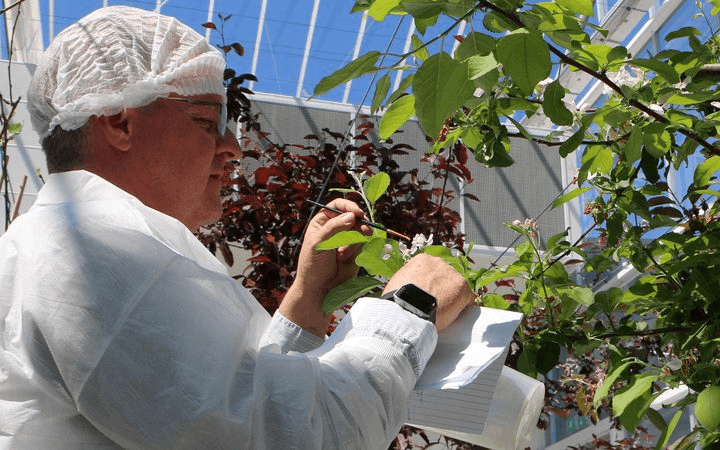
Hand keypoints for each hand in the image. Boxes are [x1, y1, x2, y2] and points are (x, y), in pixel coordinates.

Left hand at [280, 199, 369, 335]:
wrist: (319, 289)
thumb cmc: (312, 266)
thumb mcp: (318, 243)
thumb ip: (333, 228)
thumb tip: (350, 216)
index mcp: (322, 222)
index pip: (337, 205)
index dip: (348, 206)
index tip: (356, 212)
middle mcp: (335, 228)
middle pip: (352, 215)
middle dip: (359, 221)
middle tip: (364, 228)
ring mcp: (346, 239)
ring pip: (360, 229)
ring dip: (357, 238)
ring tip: (345, 252)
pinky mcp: (355, 251)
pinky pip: (362, 243)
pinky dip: (357, 249)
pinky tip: (345, 258)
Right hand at [384, 253, 474, 330]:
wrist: (408, 309)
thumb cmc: (398, 299)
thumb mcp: (398, 283)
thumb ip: (408, 281)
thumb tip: (408, 289)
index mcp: (422, 260)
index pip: (431, 271)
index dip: (430, 285)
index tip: (427, 294)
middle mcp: (439, 263)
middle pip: (445, 277)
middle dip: (441, 290)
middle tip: (434, 304)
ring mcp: (452, 275)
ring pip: (456, 288)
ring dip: (451, 299)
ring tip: (442, 313)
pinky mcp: (463, 290)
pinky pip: (467, 299)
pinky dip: (462, 308)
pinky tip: (455, 316)